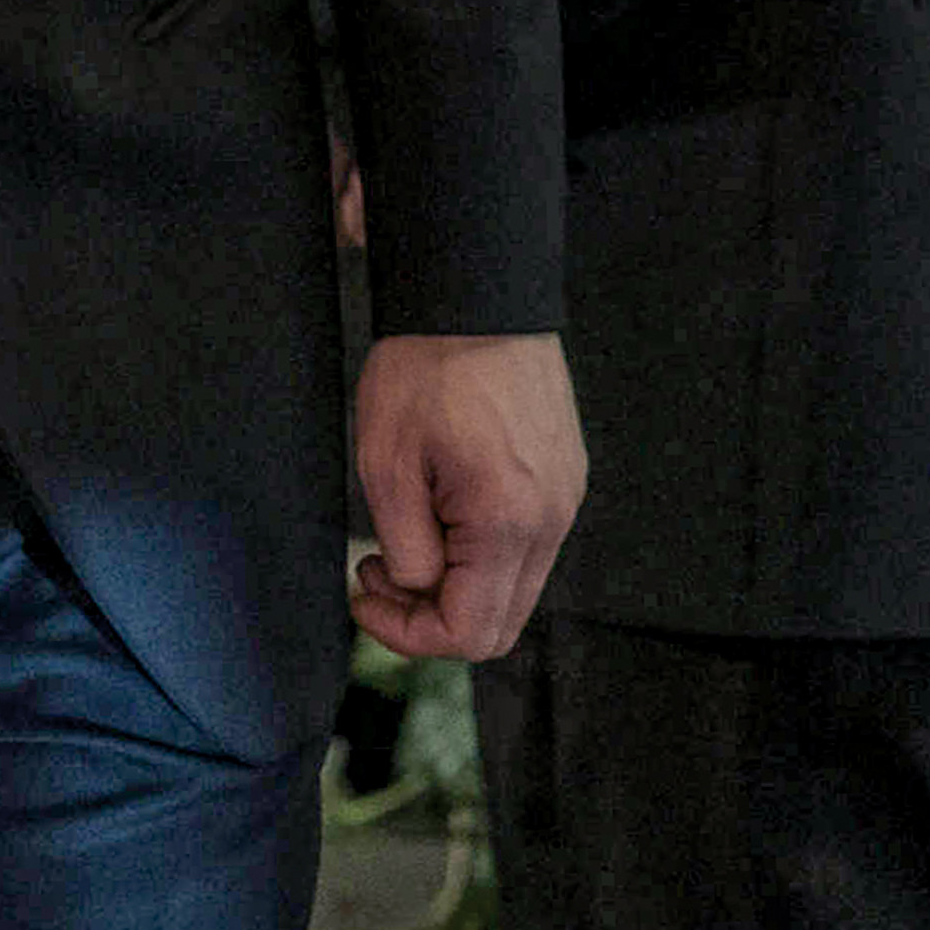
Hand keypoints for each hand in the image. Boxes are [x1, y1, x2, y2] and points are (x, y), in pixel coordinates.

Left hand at [352, 330, 582, 661]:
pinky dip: (480, 552)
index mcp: (508, 522)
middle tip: (378, 571)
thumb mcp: (387, 465)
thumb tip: (418, 589)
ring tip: (405, 534)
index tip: (364, 591)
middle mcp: (552, 521)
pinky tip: (441, 510)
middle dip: (429, 617)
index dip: (407, 632)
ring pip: (514, 589)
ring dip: (455, 584)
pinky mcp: (564, 479)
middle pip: (500, 626)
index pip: (470, 633)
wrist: (476, 296)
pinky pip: (527, 547)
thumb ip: (406, 549)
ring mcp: (565, 500)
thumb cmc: (426, 368)